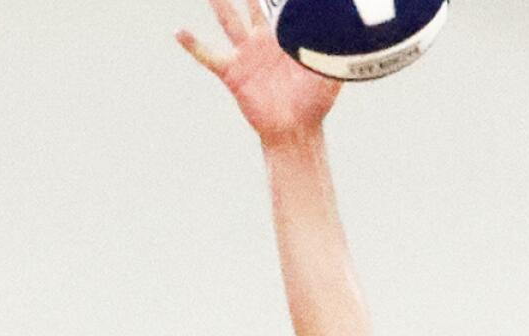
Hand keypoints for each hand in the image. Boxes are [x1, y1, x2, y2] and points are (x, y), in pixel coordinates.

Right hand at [178, 0, 340, 147]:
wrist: (295, 130)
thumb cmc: (315, 103)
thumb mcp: (329, 72)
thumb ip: (335, 50)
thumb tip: (349, 31)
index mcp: (285, 37)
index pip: (279, 5)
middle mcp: (262, 40)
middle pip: (250, 4)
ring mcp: (245, 55)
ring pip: (228, 20)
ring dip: (218, 3)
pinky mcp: (232, 73)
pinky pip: (209, 56)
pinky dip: (193, 44)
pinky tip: (179, 31)